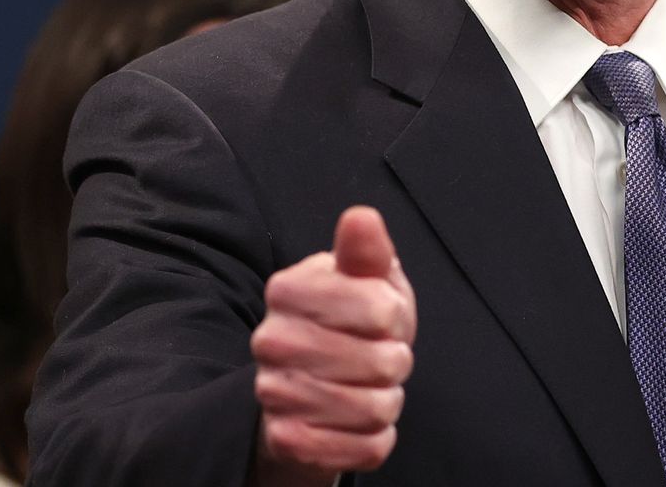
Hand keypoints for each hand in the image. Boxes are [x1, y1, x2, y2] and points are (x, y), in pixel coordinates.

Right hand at [250, 206, 415, 485]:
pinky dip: (375, 439)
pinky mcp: (287, 440)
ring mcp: (274, 393)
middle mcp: (270, 341)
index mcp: (286, 290)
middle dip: (394, 363)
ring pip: (375, 410)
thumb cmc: (351, 322)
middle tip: (377, 357)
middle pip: (382, 363)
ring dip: (385, 402)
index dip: (395, 317)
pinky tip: (357, 421)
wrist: (311, 386)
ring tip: (368, 388)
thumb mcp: (366, 281)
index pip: (380, 309)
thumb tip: (361, 217)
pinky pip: (365, 450)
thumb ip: (366, 252)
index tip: (381, 316)